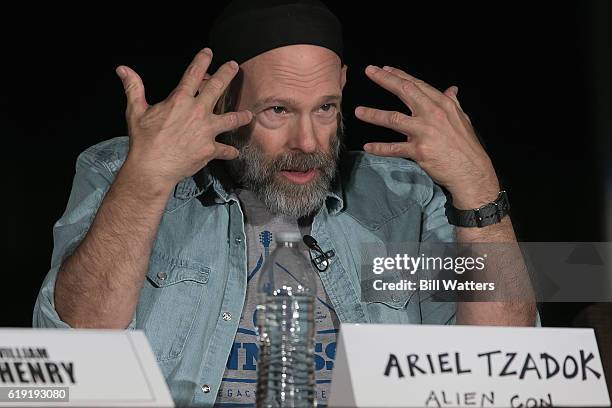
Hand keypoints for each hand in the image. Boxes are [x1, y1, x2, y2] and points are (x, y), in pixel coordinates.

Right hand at [115, 48, 252, 187]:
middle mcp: (197, 112)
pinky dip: (230, 152)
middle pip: (217, 88)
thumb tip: (123, 69)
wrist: (152, 168)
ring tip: (248, 114)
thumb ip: (133, 88)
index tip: (209, 52)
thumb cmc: (143, 140)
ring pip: (230, 119)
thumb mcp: (135, 111)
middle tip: (234, 66)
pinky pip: (224, 150)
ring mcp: (206, 131)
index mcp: (180, 100)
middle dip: (227, 74)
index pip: (193, 74)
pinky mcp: (210, 149)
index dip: (202, 60)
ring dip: (241, 116)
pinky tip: (235, 152)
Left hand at [355, 65, 499, 208]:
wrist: (471, 170)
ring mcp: (424, 132)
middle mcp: (432, 114)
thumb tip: (452, 89)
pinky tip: (368, 147)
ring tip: (358, 112)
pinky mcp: (419, 151)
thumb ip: (453, 103)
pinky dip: (380, 148)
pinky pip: (394, 148)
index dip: (399, 75)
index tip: (384, 69)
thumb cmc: (466, 145)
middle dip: (385, 80)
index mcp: (442, 104)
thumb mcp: (462, 119)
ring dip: (374, 115)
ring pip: (393, 119)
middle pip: (404, 92)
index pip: (416, 85)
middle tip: (369, 71)